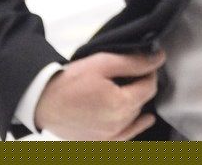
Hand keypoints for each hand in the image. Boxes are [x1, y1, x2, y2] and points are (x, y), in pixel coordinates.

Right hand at [33, 49, 163, 140]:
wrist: (42, 102)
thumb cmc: (70, 81)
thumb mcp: (102, 63)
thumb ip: (133, 62)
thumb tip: (159, 58)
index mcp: (120, 105)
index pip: (149, 87)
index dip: (149, 72)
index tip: (144, 63)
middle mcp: (118, 125)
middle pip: (142, 102)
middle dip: (141, 86)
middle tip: (132, 74)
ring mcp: (110, 137)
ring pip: (135, 117)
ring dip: (136, 103)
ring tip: (126, 90)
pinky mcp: (101, 143)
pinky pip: (127, 135)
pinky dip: (135, 125)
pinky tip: (144, 119)